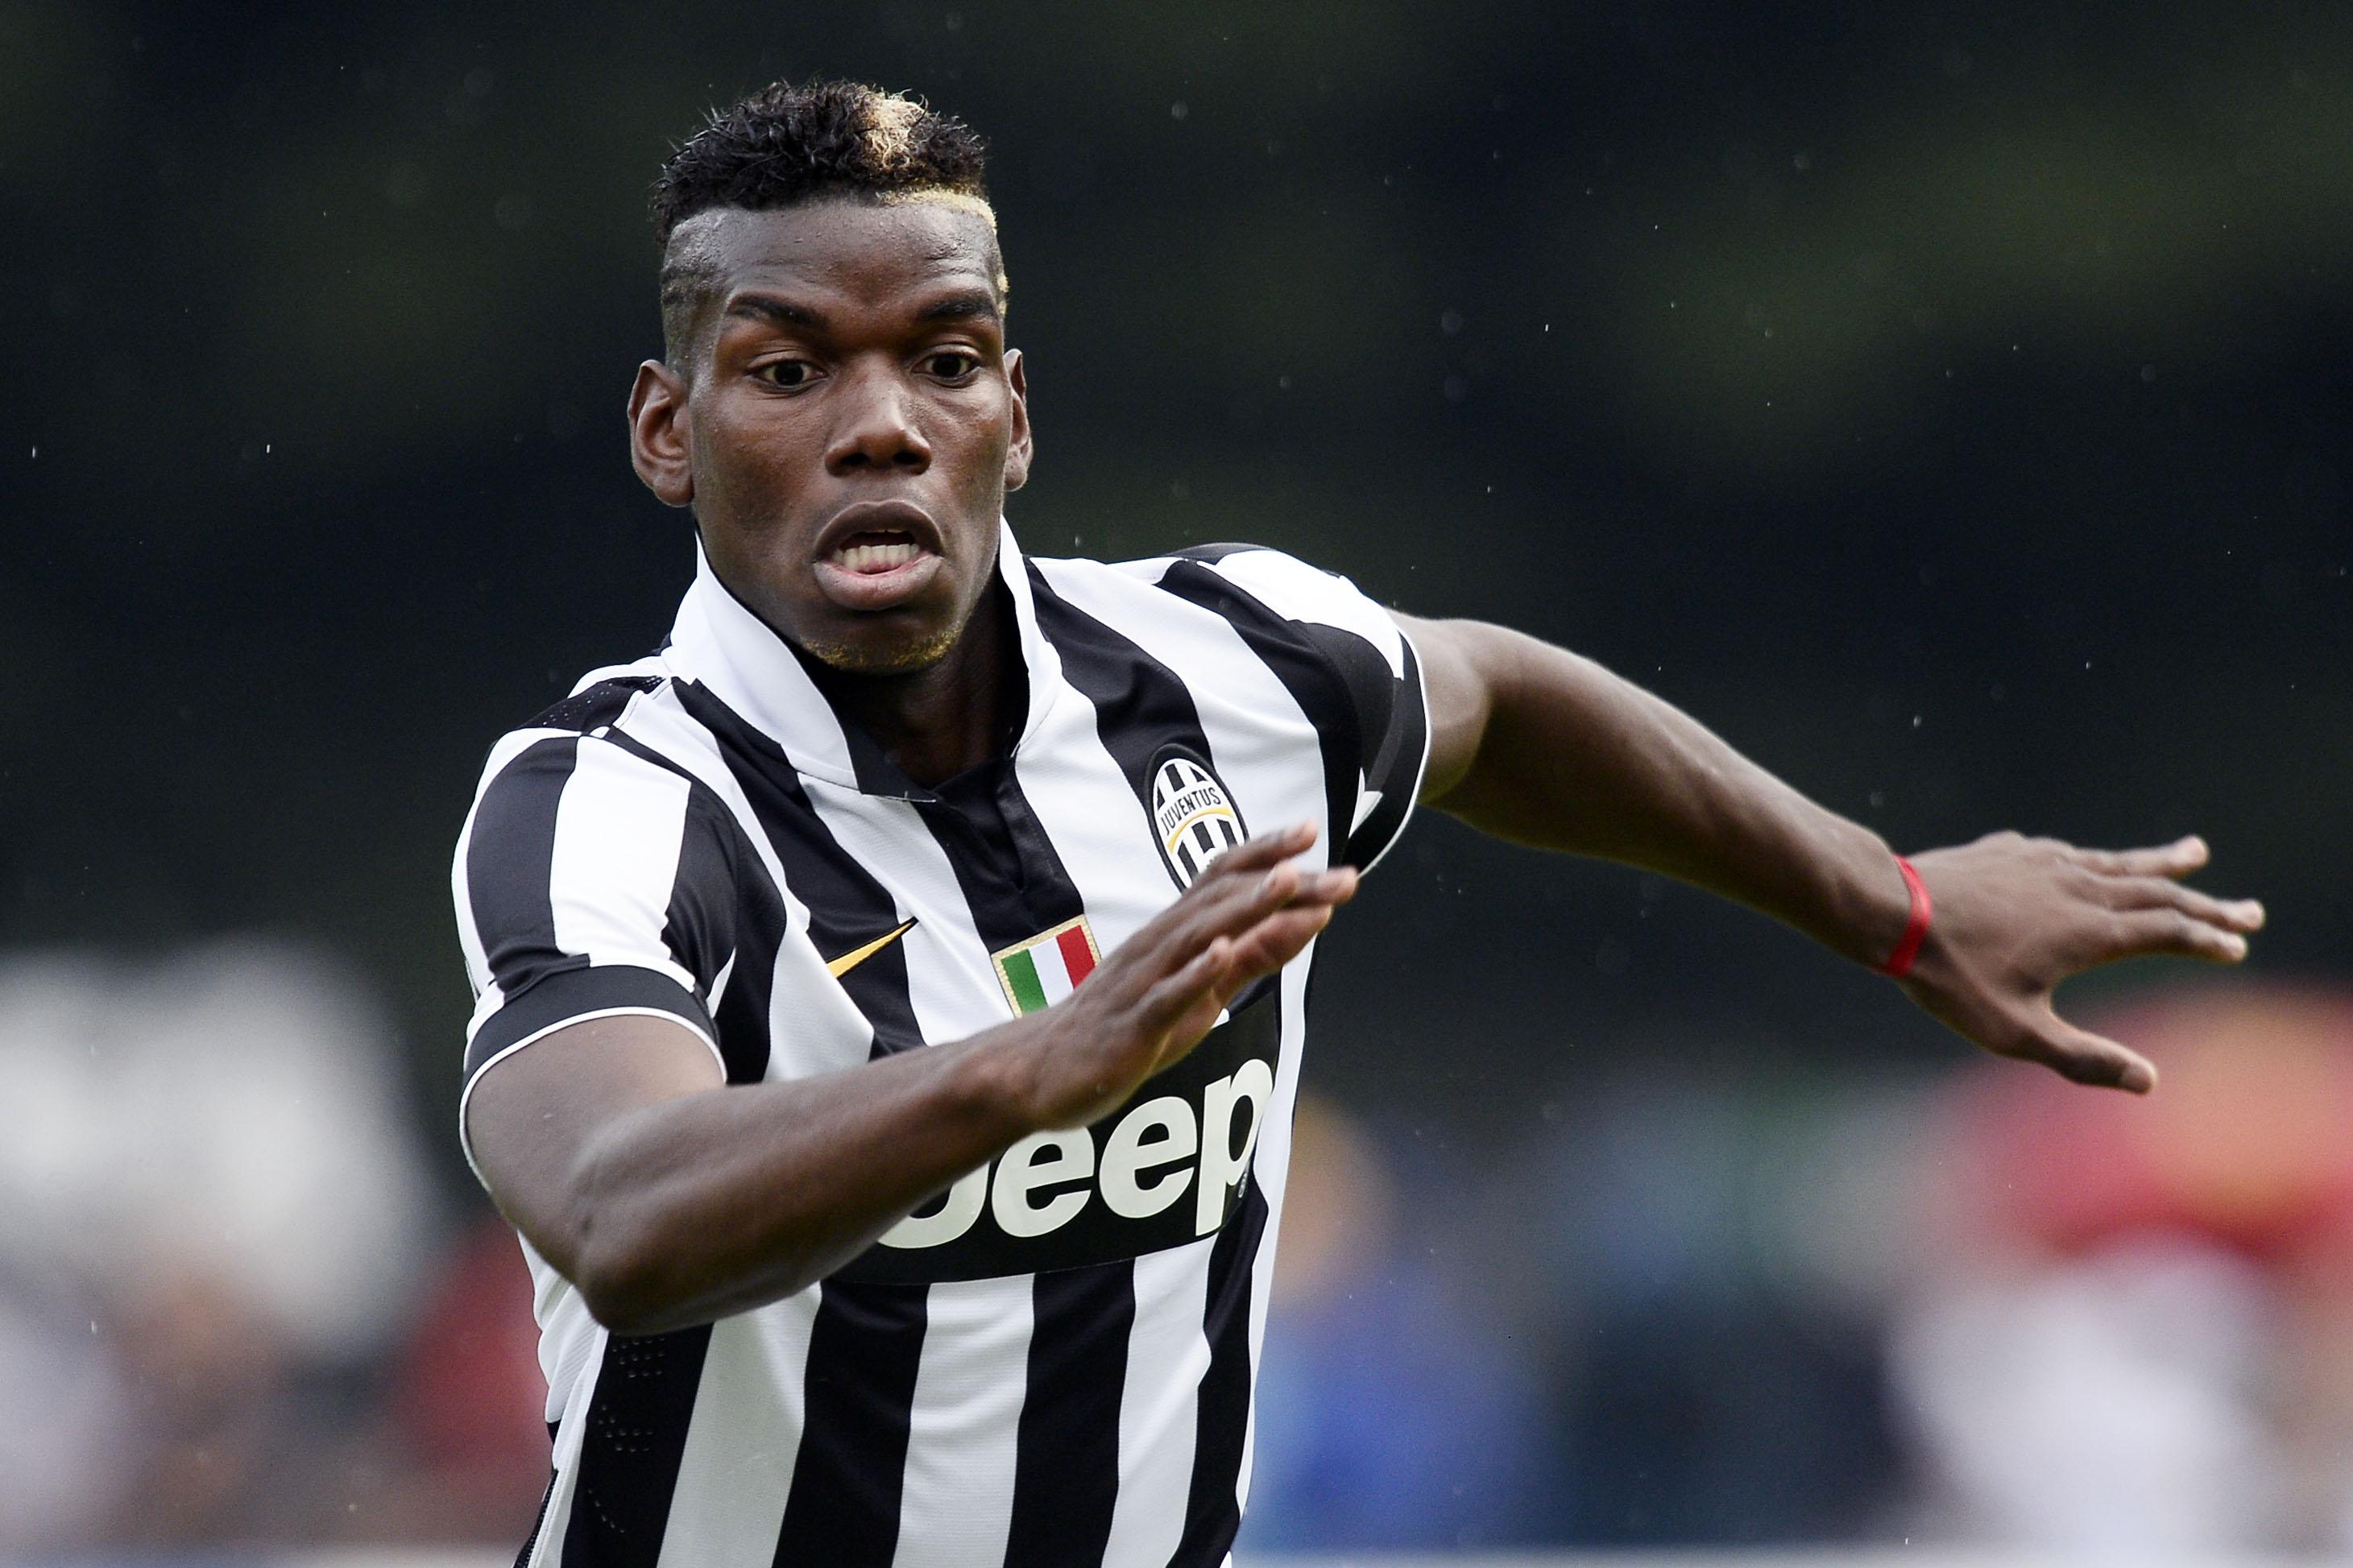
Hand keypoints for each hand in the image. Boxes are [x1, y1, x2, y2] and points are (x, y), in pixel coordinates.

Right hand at [1007, 823, 1355, 1128]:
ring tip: (1287, 883)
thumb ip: (1252, 956)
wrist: (1043, 1071)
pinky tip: (1224, 952)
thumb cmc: (1127, 1026)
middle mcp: (1159, 945)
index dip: (1266, 852)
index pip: (1222, 879)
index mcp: (1175, 934)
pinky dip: (1195, 973)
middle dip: (1283, 884)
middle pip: (1222, 900)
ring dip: (1245, 908)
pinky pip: (1165, 996)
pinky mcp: (1130, 1026)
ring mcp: (1143, 982)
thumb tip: (1308, 920)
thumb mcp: (1201, 990)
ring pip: (1197, 936)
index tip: (1313, 831)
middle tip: (1341, 873)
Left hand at [1897, 832, 2263, 1093]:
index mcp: (2089, 932)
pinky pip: (2068, 853)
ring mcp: (2044, 863)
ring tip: (2195, 853)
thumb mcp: (2016, 1033)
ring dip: (2160, 864)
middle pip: (2156, 893)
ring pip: (2116, 863)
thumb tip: (2148, 1083)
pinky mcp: (2011, 851)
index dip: (2206, 939)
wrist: (1891, 911)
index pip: (2167, 932)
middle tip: (2249, 911)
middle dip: (2206, 904)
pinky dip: (2097, 858)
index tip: (2237, 946)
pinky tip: (2091, 860)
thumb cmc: (1950, 978)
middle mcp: (2077, 888)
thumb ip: (2083, 1059)